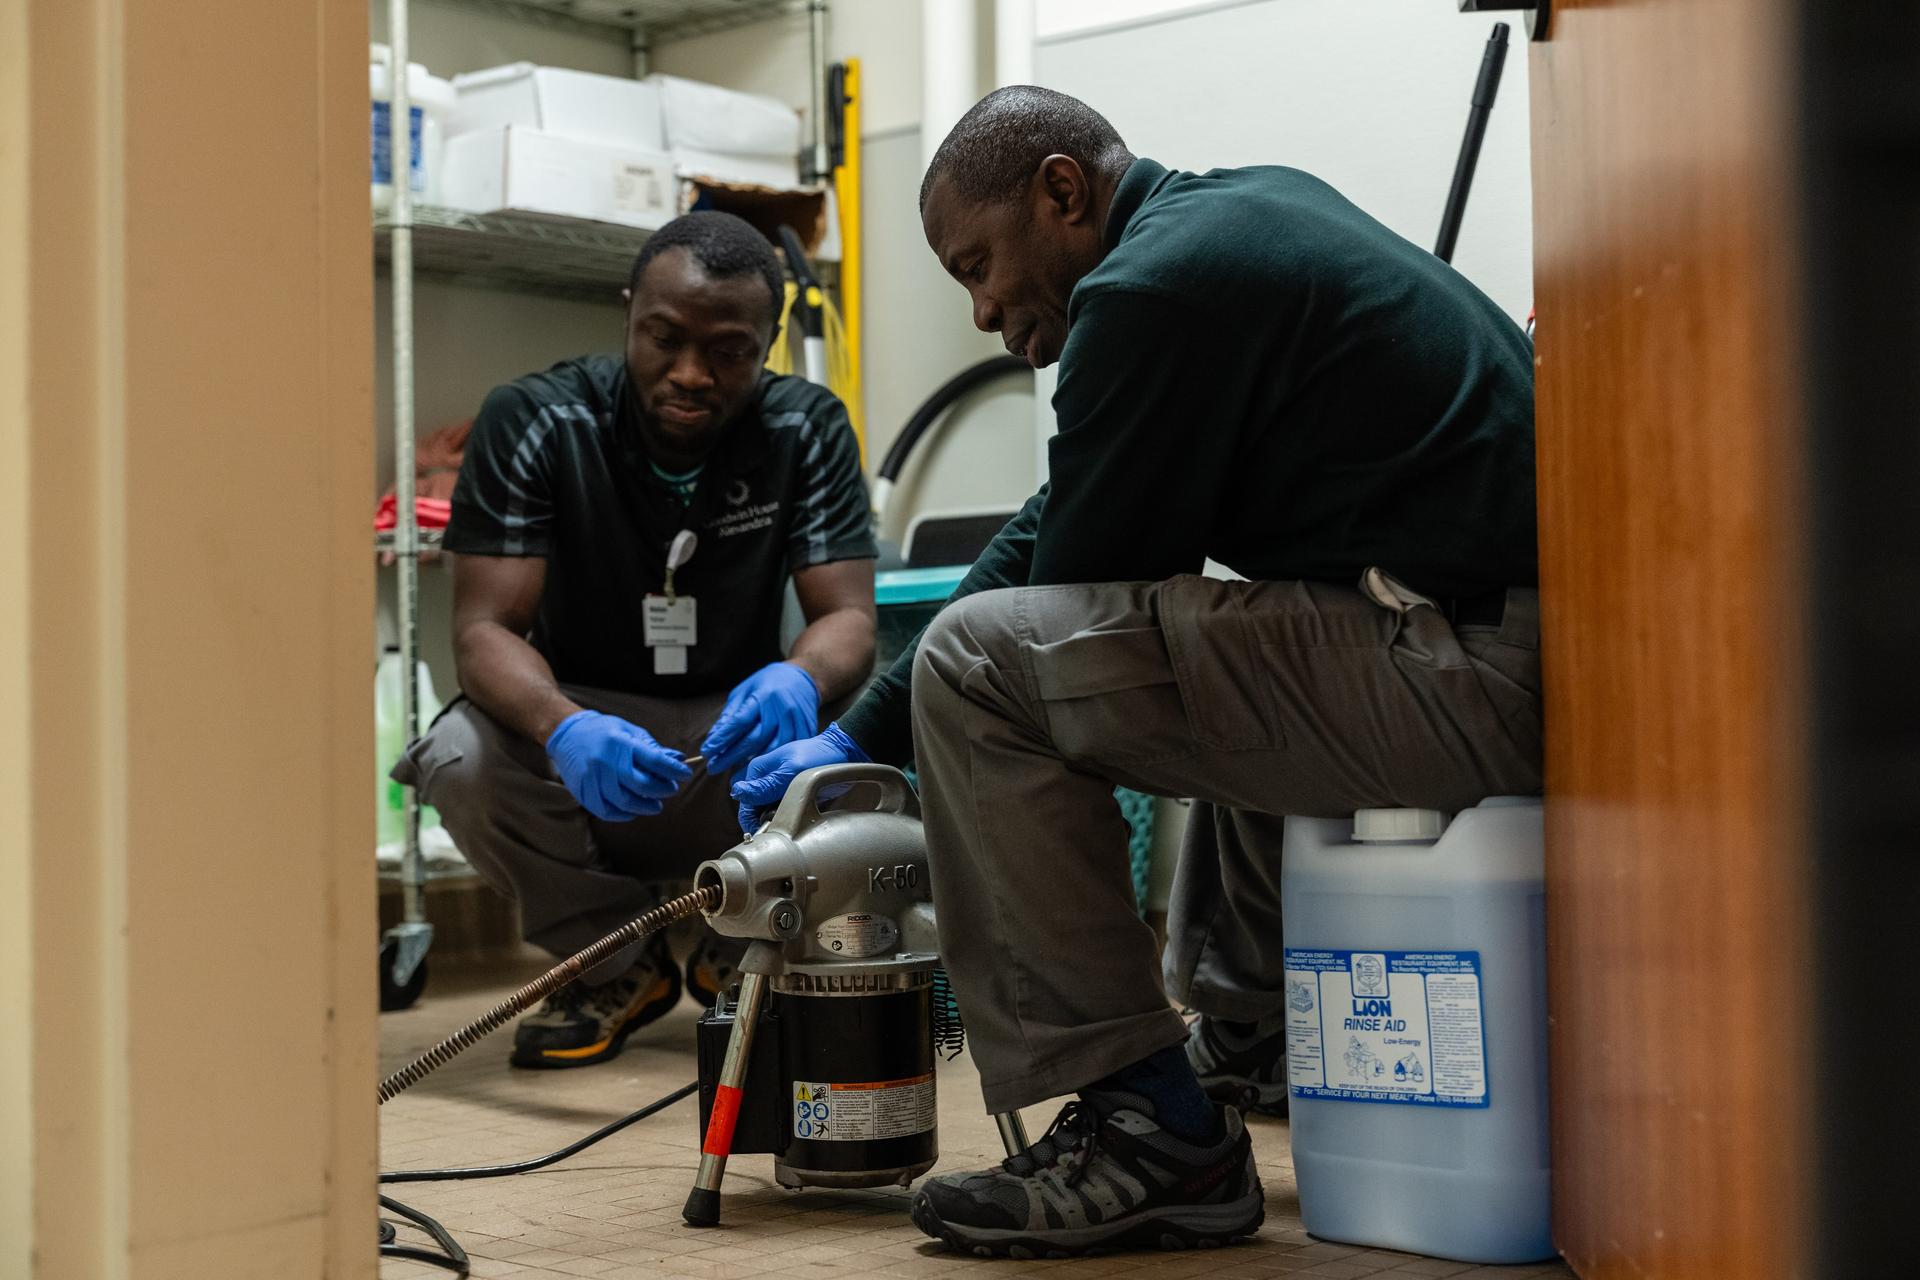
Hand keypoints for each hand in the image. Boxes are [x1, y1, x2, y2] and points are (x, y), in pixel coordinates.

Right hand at [545, 710, 690, 821]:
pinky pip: (608, 811)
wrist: (566, 735)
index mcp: (620, 743)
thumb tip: (679, 760)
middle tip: (671, 789)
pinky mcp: (584, 793)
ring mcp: (593, 779)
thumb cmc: (603, 732)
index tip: (685, 773)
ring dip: (646, 807)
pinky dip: (625, 815)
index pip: (654, 760)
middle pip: (642, 785)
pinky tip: (634, 810)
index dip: (673, 769)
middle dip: (662, 790)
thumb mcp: (629, 731)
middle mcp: (605, 762)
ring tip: (656, 804)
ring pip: (626, 802)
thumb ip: (653, 748)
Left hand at [700, 661, 820, 776]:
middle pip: (754, 739)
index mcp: (763, 696)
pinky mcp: (806, 730)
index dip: (721, 739)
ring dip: (752, 765)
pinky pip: (789, 751)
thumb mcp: (744, 691)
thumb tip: (713, 738)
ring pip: (773, 750)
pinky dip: (773, 763)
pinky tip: (760, 769)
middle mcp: (780, 709)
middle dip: (731, 756)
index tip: (707, 752)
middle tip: (713, 768)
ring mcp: (796, 720)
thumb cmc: (767, 685)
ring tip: (735, 775)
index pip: (738, 722)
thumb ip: (730, 715)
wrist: (803, 678)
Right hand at [729, 722, 867, 832]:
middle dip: (765, 819)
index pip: (744, 802)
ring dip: (777, 819)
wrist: (843, 752)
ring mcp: (776, 786)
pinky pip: (781, 810)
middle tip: (784, 822)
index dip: (752, 819)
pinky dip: (787, 816)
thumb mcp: (792, 772)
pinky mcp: (789, 793)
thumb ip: (766, 786)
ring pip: (767, 812)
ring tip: (794, 817)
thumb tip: (738, 792)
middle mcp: (764, 779)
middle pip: (754, 809)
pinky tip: (798, 815)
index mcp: (758, 771)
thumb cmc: (819, 757)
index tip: (766, 828)